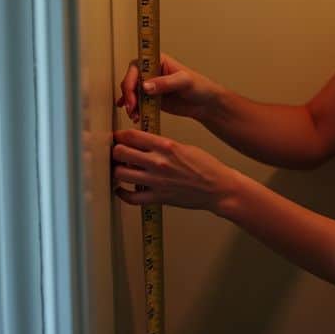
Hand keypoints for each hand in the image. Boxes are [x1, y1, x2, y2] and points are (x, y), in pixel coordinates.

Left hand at [111, 129, 241, 213]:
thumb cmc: (205, 166)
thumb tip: (142, 143)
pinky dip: (122, 193)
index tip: (118, 137)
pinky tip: (123, 188)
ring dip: (117, 170)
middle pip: (120, 152)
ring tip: (120, 169)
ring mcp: (156, 181)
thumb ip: (161, 144)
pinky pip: (131, 197)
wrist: (218, 188)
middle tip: (118, 153)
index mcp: (165, 145)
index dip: (120, 135)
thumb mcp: (183, 146)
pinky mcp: (158, 198)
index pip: (131, 135)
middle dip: (116, 151)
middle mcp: (158, 162)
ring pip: (120, 173)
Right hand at [115, 53, 221, 123]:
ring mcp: (150, 85)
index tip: (132, 94)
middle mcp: (151, 71)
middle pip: (130, 80)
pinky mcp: (151, 98)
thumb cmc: (199, 86)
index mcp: (157, 60)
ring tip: (134, 115)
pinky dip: (133, 109)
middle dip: (128, 94)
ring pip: (131, 92)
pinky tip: (134, 115)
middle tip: (132, 108)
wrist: (205, 103)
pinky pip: (137, 102)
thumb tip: (145, 86)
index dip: (130, 80)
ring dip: (129, 103)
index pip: (136, 67)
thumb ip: (165, 82)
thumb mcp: (184, 81)